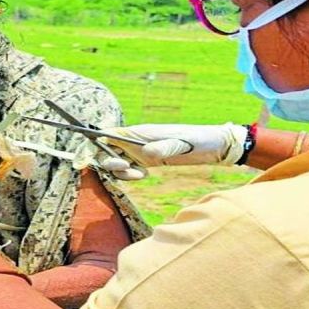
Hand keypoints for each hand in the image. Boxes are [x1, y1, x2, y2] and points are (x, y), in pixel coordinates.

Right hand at [99, 123, 248, 177]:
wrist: (214, 146)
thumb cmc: (198, 141)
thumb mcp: (183, 145)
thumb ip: (164, 148)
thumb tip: (145, 154)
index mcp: (139, 132)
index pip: (106, 135)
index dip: (94, 146)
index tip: (98, 160)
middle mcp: (135, 139)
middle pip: (106, 150)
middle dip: (108, 162)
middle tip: (126, 168)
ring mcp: (140, 149)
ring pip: (115, 160)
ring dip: (119, 171)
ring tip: (138, 175)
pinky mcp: (147, 159)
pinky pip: (127, 167)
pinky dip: (129, 174)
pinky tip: (144, 175)